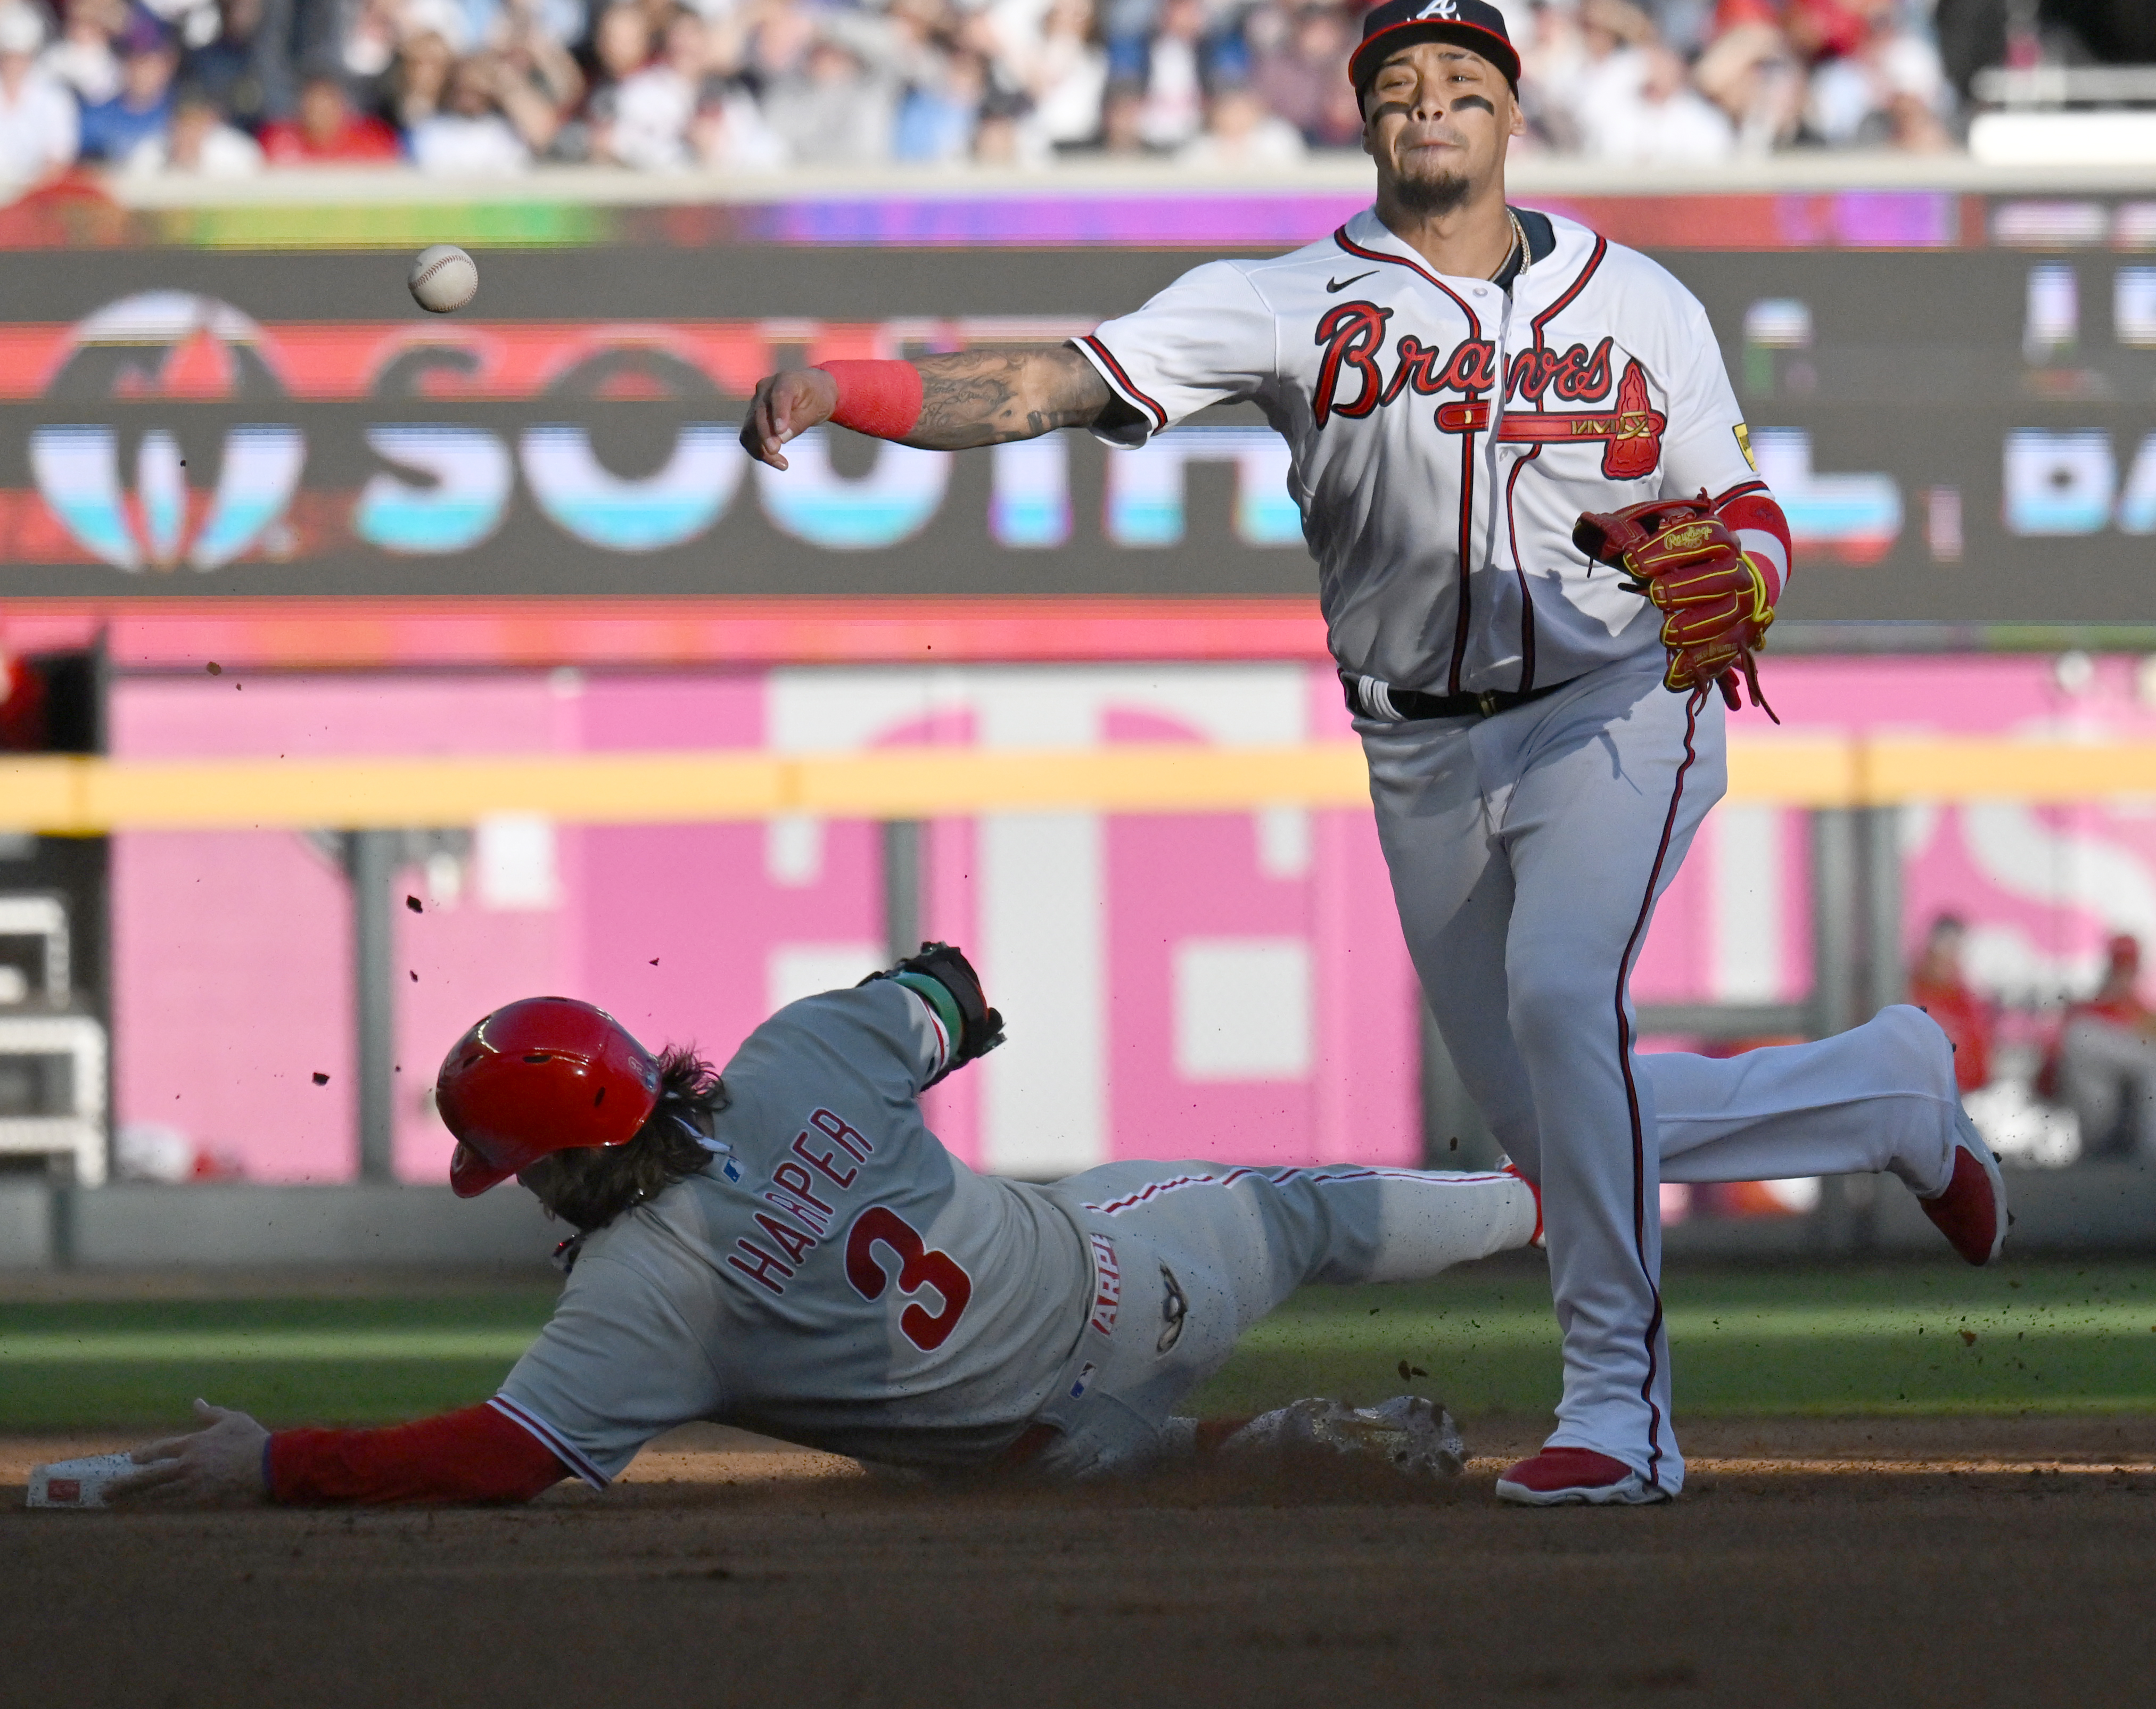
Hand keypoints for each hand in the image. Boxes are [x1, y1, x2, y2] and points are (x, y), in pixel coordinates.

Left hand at [108, 1399, 271, 1507]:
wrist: (268, 1465)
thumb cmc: (253, 1439)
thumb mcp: (232, 1419)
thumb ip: (211, 1413)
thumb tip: (196, 1402)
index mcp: (194, 1443)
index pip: (161, 1449)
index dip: (144, 1455)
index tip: (131, 1459)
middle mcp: (187, 1464)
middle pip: (149, 1476)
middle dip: (125, 1484)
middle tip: (105, 1491)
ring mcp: (193, 1484)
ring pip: (156, 1494)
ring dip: (134, 1499)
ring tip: (116, 1504)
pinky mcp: (201, 1500)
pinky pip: (173, 1505)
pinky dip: (156, 1508)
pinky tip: (145, 1512)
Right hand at [740, 368, 837, 469]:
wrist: (811, 391)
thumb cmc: (817, 397)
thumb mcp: (817, 408)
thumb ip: (800, 421)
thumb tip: (782, 437)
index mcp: (785, 380)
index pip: (779, 396)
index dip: (778, 413)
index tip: (781, 431)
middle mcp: (765, 389)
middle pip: (760, 413)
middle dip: (766, 434)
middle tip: (775, 451)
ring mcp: (757, 402)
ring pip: (750, 427)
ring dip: (760, 447)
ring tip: (781, 464)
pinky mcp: (753, 416)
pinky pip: (750, 436)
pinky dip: (759, 450)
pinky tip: (778, 462)